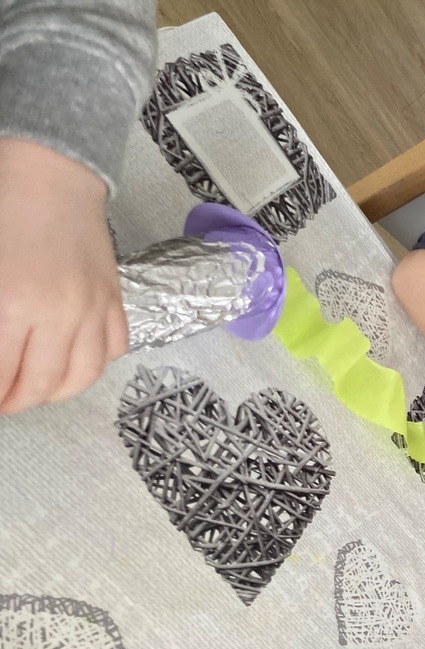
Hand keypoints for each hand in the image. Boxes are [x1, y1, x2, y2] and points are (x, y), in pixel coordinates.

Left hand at [0, 138, 126, 413]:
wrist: (49, 172)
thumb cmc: (0, 208)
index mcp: (13, 304)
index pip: (0, 375)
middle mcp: (60, 315)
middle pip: (41, 385)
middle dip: (15, 401)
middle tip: (1, 399)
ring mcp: (94, 309)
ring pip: (82, 377)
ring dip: (54, 391)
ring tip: (34, 387)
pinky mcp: (115, 300)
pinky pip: (112, 349)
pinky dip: (92, 362)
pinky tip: (71, 356)